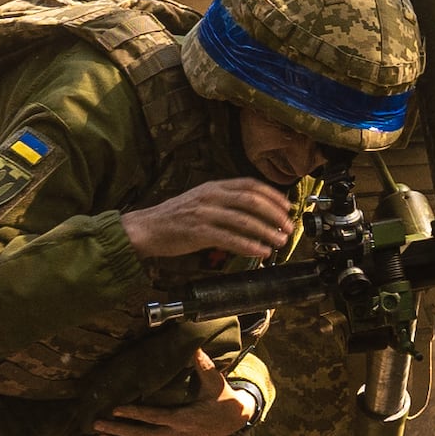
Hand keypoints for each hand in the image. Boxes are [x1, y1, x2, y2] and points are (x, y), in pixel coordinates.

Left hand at [95, 356, 259, 435]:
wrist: (234, 420)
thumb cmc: (223, 398)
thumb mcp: (216, 382)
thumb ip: (204, 366)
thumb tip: (195, 348)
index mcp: (185, 419)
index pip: (154, 417)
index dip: (134, 414)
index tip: (115, 409)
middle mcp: (176, 433)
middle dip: (118, 431)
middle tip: (97, 424)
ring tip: (100, 435)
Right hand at [121, 178, 299, 266]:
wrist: (145, 228)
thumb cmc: (174, 218)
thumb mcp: (200, 200)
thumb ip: (224, 202)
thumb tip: (254, 211)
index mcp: (213, 187)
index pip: (250, 185)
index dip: (273, 195)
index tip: (288, 206)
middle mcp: (211, 196)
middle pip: (252, 200)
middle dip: (275, 214)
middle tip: (288, 226)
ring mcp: (205, 213)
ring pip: (244, 220)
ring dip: (266, 231)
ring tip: (279, 241)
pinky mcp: (198, 232)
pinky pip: (230, 239)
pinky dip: (249, 245)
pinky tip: (260, 251)